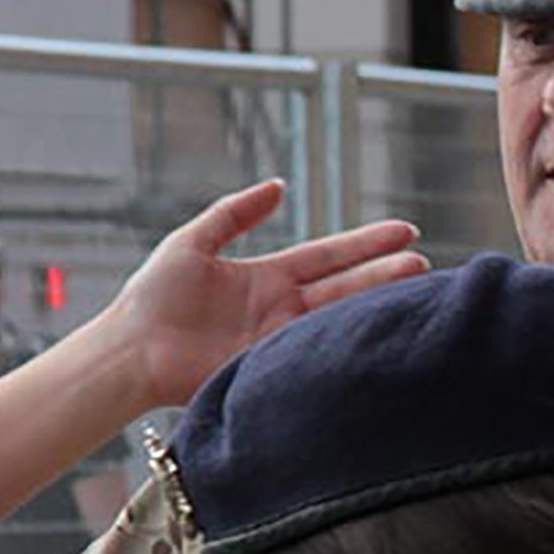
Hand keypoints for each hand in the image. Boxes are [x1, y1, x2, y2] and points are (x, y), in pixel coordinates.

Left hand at [101, 184, 425, 407]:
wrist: (129, 350)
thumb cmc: (152, 296)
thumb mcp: (191, 242)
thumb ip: (234, 213)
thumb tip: (279, 186)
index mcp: (269, 277)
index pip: (329, 256)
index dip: (366, 243)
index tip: (406, 231)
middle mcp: (283, 308)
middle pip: (345, 286)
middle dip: (384, 273)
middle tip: (424, 263)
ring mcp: (282, 339)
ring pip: (339, 317)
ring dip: (376, 302)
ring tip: (415, 289)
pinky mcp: (274, 368)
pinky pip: (317, 352)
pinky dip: (347, 341)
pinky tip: (376, 329)